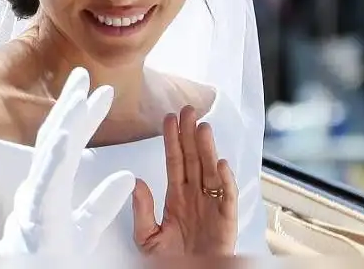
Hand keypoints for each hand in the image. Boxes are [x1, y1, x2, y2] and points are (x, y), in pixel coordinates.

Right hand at [0, 67, 135, 255]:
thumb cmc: (48, 258)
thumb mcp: (85, 231)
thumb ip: (103, 204)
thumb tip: (127, 177)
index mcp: (50, 187)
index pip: (69, 144)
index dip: (84, 116)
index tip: (101, 91)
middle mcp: (39, 187)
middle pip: (55, 138)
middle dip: (70, 105)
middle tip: (83, 74)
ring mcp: (35, 199)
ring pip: (49, 153)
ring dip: (64, 122)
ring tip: (78, 94)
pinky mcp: (36, 215)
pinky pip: (47, 183)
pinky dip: (55, 157)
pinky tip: (66, 135)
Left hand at [132, 105, 237, 255]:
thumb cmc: (171, 262)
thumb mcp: (148, 237)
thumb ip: (142, 211)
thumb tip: (136, 182)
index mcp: (177, 197)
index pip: (174, 162)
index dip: (172, 140)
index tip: (168, 118)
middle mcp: (195, 196)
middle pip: (193, 159)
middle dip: (190, 134)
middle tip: (188, 110)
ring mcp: (212, 206)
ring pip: (210, 171)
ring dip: (207, 149)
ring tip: (203, 127)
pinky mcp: (226, 220)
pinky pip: (227, 197)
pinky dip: (225, 180)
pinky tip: (219, 163)